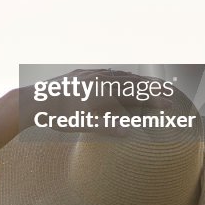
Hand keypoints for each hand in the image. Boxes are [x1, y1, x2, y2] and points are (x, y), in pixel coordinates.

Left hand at [17, 68, 171, 133]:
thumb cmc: (58, 117)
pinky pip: (106, 72)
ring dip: (136, 79)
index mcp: (103, 92)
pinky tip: (120, 77)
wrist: (35, 101)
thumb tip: (129, 133)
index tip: (169, 105)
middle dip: (151, 88)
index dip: (153, 100)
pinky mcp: (81, 73)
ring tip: (150, 84)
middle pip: (132, 82)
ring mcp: (91, 74)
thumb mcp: (83, 125)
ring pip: (119, 75)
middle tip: (168, 92)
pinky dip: (118, 75)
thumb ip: (107, 128)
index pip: (135, 96)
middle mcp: (100, 79)